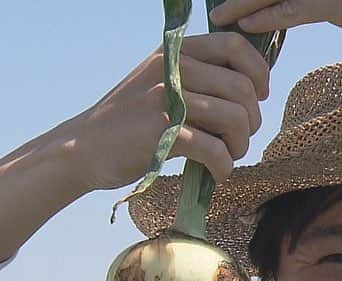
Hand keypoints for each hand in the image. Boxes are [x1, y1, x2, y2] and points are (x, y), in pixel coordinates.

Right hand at [63, 33, 270, 192]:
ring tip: (228, 157)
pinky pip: (215, 150)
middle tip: (239, 139)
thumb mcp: (160, 81)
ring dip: (241, 145)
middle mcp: (172, 69)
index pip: (234, 45)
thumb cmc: (130, 120)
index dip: (258, 72)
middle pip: (242, 88)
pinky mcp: (163, 134)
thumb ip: (198, 75)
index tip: (258, 96)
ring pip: (234, 118)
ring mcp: (166, 100)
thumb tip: (251, 86)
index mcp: (175, 51)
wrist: (83, 148)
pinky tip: (216, 173)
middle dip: (252, 120)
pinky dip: (224, 166)